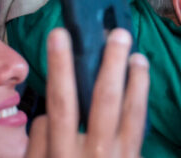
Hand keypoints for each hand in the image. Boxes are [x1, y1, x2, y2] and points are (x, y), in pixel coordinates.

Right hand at [26, 28, 148, 157]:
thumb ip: (39, 143)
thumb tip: (47, 115)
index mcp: (62, 154)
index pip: (61, 104)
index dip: (60, 67)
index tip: (59, 34)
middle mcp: (93, 154)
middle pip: (104, 101)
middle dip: (112, 64)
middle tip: (118, 34)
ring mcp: (120, 157)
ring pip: (131, 112)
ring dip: (136, 80)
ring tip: (137, 56)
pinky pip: (139, 128)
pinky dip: (141, 103)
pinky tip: (141, 85)